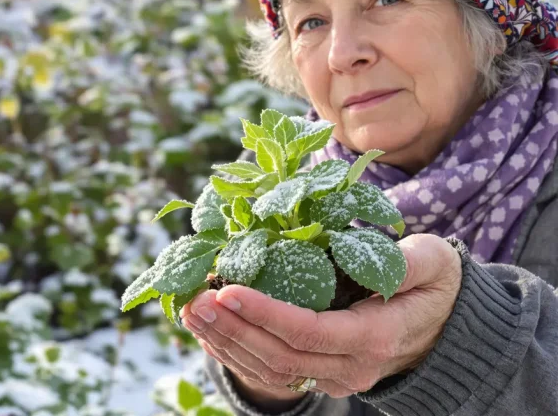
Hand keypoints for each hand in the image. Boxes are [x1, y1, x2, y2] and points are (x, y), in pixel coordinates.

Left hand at [181, 234, 462, 397]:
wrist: (444, 328)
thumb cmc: (434, 285)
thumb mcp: (433, 262)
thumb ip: (407, 262)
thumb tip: (368, 257)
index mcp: (375, 336)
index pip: (308, 331)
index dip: (264, 313)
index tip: (228, 289)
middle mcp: (351, 367)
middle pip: (280, 355)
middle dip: (232, 327)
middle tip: (196, 299)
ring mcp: (334, 377)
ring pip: (270, 369)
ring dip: (226, 341)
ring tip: (191, 310)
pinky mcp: (320, 376)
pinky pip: (273, 372)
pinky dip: (237, 353)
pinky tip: (211, 331)